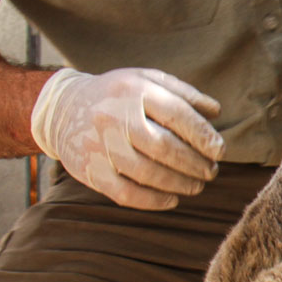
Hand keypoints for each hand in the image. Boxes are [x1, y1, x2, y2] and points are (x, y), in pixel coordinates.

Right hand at [30, 67, 225, 209]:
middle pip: (164, 147)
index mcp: (134, 90)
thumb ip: (183, 93)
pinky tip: (171, 199)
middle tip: (211, 171)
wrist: (61, 108)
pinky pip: (125, 193)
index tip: (219, 151)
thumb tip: (215, 113)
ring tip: (197, 186)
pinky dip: (153, 200)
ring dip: (179, 184)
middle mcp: (114, 116)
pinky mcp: (89, 170)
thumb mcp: (147, 80)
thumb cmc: (117, 95)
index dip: (203, 135)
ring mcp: (100, 145)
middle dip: (194, 163)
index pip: (176, 114)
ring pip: (147, 173)